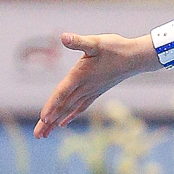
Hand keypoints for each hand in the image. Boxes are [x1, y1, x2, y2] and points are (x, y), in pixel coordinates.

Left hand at [34, 32, 159, 136]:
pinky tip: (63, 123)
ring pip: (70, 109)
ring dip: (56, 121)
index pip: (62, 92)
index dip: (52, 105)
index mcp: (80, 75)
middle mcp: (84, 87)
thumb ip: (79, 41)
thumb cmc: (116, 48)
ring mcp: (91, 91)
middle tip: (37, 136)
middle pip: (63, 106)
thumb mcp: (96, 42)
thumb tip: (64, 36)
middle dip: (49, 121)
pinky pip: (80, 106)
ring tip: (43, 134)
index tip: (43, 119)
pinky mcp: (96, 91)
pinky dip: (70, 115)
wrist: (137, 58)